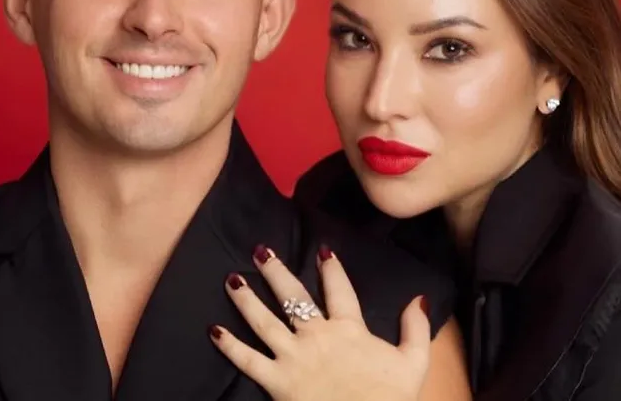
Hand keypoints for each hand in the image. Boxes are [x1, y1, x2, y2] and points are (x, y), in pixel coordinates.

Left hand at [209, 245, 430, 400]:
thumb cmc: (389, 400)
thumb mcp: (413, 364)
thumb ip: (416, 329)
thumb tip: (419, 297)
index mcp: (348, 329)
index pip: (338, 289)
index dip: (331, 268)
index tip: (321, 248)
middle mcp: (317, 335)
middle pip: (293, 296)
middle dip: (275, 272)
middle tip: (260, 250)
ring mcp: (294, 357)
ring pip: (264, 321)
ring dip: (246, 299)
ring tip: (232, 279)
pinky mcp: (276, 381)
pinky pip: (248, 360)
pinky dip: (229, 346)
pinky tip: (213, 330)